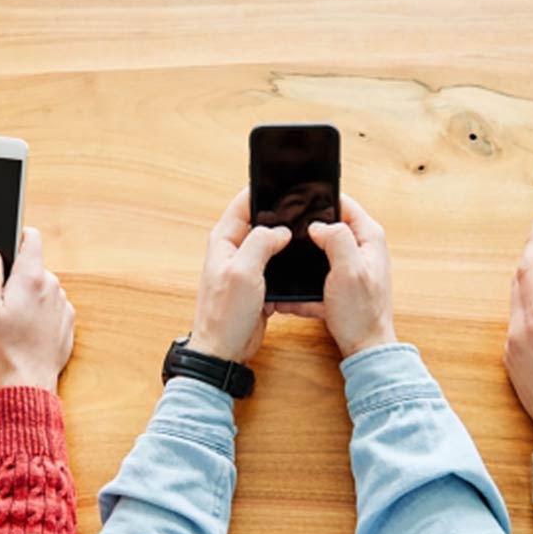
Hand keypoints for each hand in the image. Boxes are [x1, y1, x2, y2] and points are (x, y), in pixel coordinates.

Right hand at [0, 227, 74, 392]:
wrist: (28, 381)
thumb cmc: (2, 347)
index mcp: (31, 277)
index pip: (31, 238)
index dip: (16, 235)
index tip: (5, 244)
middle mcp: (52, 286)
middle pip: (33, 266)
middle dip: (15, 275)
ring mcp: (62, 304)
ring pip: (41, 288)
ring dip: (27, 296)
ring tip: (10, 319)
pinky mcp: (67, 321)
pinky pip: (50, 307)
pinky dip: (38, 312)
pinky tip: (24, 330)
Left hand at [188, 188, 291, 362]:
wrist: (224, 351)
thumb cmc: (225, 314)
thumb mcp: (243, 272)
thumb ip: (261, 244)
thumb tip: (280, 229)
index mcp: (224, 241)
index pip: (242, 204)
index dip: (261, 191)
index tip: (283, 182)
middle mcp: (233, 252)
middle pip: (258, 223)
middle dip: (279, 215)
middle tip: (304, 206)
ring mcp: (245, 269)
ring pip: (270, 246)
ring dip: (285, 241)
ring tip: (307, 231)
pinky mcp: (257, 286)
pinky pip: (276, 267)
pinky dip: (287, 264)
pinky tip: (302, 261)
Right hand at [275, 195, 396, 357]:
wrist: (364, 348)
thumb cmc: (361, 313)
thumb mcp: (348, 270)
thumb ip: (336, 239)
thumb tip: (317, 224)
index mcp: (369, 238)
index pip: (344, 203)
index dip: (321, 200)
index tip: (297, 201)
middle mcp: (363, 249)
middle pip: (330, 226)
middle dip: (307, 230)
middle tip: (284, 232)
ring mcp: (352, 267)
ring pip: (320, 252)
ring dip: (303, 259)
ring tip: (284, 261)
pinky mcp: (342, 284)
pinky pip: (317, 276)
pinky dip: (305, 285)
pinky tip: (292, 296)